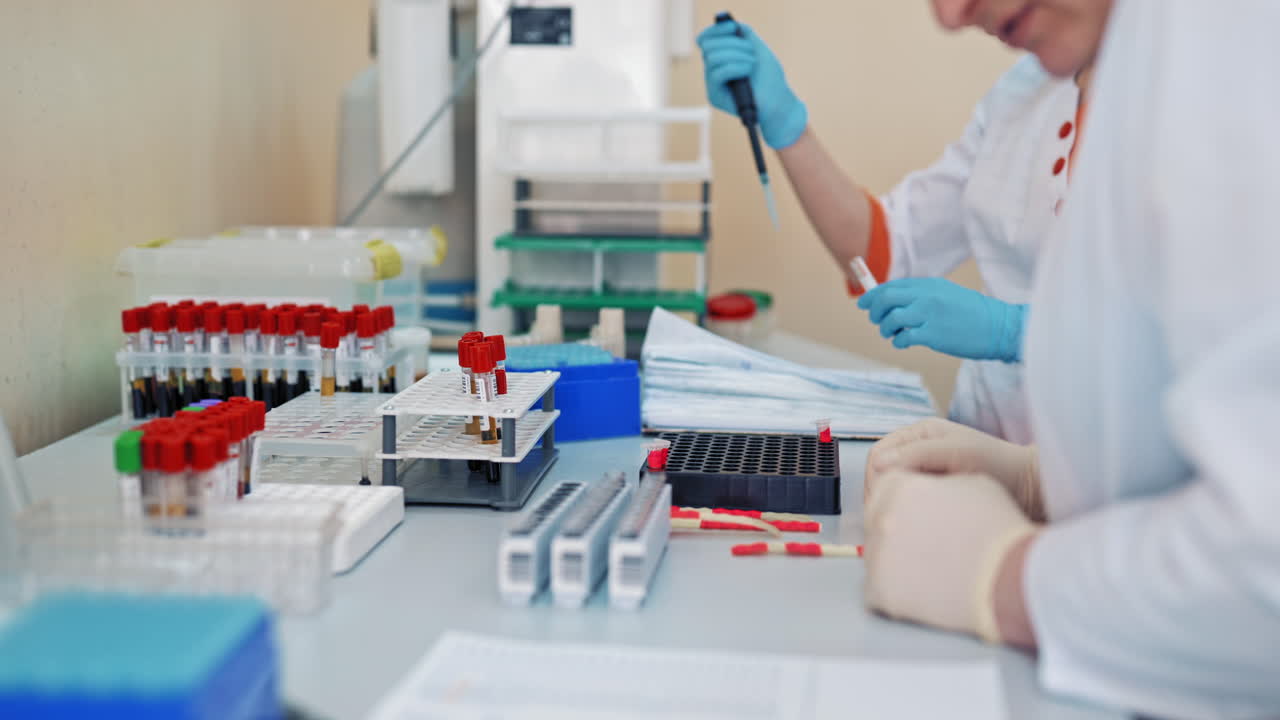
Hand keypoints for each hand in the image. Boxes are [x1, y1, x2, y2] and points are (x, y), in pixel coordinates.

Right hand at [697, 20, 807, 149]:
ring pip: (712, 58)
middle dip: (732, 43)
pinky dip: (736, 67)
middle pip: (708, 46)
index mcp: (721, 58)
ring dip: (737, 55)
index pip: (706, 40)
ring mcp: (712, 84)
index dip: (717, 30)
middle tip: (751, 53)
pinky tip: (748, 71)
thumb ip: (745, 35)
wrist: (778, 103)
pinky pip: (717, 73)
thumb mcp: (758, 50)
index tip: (734, 27)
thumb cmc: (770, 79)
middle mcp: (713, 70)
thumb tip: (732, 25)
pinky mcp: (714, 96)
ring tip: (752, 63)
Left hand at [856, 278, 1026, 361]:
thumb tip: (892, 301)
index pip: (892, 285)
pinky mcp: (933, 335)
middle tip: (876, 320)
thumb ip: (921, 296)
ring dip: (886, 329)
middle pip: (886, 298)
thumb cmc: (972, 314)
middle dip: (874, 310)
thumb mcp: (946, 295)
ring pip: (892, 319)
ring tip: (893, 334)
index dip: (873, 295)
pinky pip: (904, 338)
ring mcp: (929, 315)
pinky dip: (899, 341)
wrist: (999, 327)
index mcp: (929, 285)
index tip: (864, 303)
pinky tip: (905, 342)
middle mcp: (926, 296)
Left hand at [864, 470, 1038, 641]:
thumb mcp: (973, 483)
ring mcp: (878, 557)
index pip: (885, 489)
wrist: (1011, 578)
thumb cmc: (998, 529)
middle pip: (878, 522)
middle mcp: (882, 519)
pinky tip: (923, 589)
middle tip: (927, 545)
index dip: (906, 502)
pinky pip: (876, 589)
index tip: (920, 515)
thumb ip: (938, 482)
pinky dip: (896, 591)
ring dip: (897, 561)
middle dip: (899, 531)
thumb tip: (924, 487)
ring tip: (931, 569)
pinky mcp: (880, 592)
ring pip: (876, 556)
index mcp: (899, 488)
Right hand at [865, 418, 1042, 520]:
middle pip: (881, 476)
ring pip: (893, 492)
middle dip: (884, 497)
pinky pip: (909, 504)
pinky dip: (909, 515)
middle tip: (893, 522)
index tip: (885, 506)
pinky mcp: (934, 494)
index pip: (878, 455)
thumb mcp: (957, 453)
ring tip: (907, 526)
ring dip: (896, 508)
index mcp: (919, 434)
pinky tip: (917, 527)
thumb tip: (879, 464)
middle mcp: (918, 450)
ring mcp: (926, 472)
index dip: (876, 480)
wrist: (1032, 489)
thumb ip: (918, 454)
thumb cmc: (999, 465)